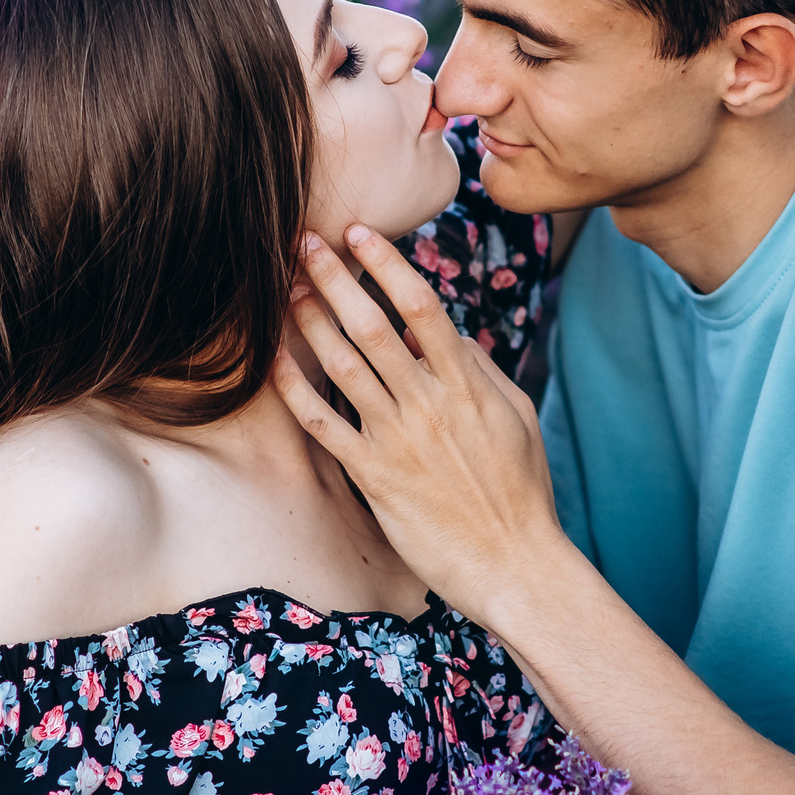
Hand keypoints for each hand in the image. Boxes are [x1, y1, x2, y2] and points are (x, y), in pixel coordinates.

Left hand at [271, 225, 571, 634]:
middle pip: (373, 326)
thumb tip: (444, 335)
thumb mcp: (516, 416)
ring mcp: (398, 440)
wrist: (513, 562)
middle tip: (305, 241)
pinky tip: (273, 360)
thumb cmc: (521, 490)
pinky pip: (324, 424)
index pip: (422, 306)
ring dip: (310, 321)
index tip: (361, 232)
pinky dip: (295, 388)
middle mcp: (429, 405)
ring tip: (285, 286)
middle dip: (334, 279)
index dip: (387, 263)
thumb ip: (480, 369)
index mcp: (467, 385)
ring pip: (343, 366)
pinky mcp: (374, 476)